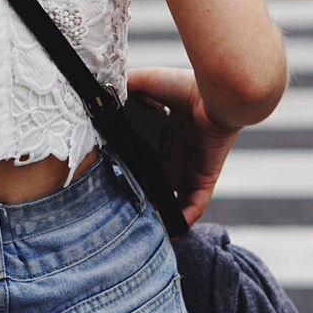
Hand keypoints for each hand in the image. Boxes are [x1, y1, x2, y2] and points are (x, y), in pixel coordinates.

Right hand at [127, 66, 239, 227]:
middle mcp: (179, 158)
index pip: (150, 165)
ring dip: (164, 217)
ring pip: (177, 204)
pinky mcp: (205, 179)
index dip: (136, 177)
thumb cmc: (184, 84)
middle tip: (126, 213)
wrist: (212, 93)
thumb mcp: (146, 82)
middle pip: (161, 189)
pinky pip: (194, 208)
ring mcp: (193, 171)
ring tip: (144, 229)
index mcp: (167, 138)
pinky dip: (183, 221)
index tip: (117, 186)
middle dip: (147, 202)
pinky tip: (169, 230)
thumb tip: (101, 91)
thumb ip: (126, 87)